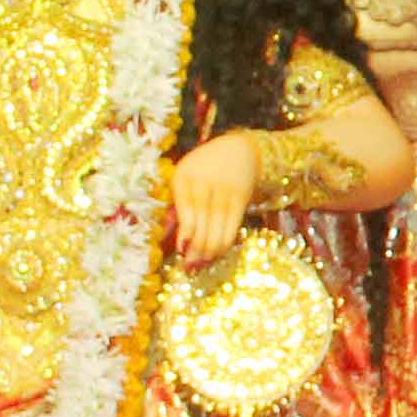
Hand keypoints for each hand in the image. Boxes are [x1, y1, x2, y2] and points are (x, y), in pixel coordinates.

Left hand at [165, 133, 261, 269]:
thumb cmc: (204, 168)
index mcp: (184, 176)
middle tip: (190, 267)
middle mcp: (205, 182)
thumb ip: (179, 204)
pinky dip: (225, 242)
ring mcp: (225, 189)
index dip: (186, 233)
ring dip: (210, 250)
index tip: (181, 250)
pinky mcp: (241, 197)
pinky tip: (218, 252)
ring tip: (202, 264)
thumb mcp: (186, 178)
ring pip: (217, 228)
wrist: (239, 149)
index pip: (186, 211)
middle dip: (196, 248)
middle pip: (201, 222)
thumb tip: (175, 241)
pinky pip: (232, 226)